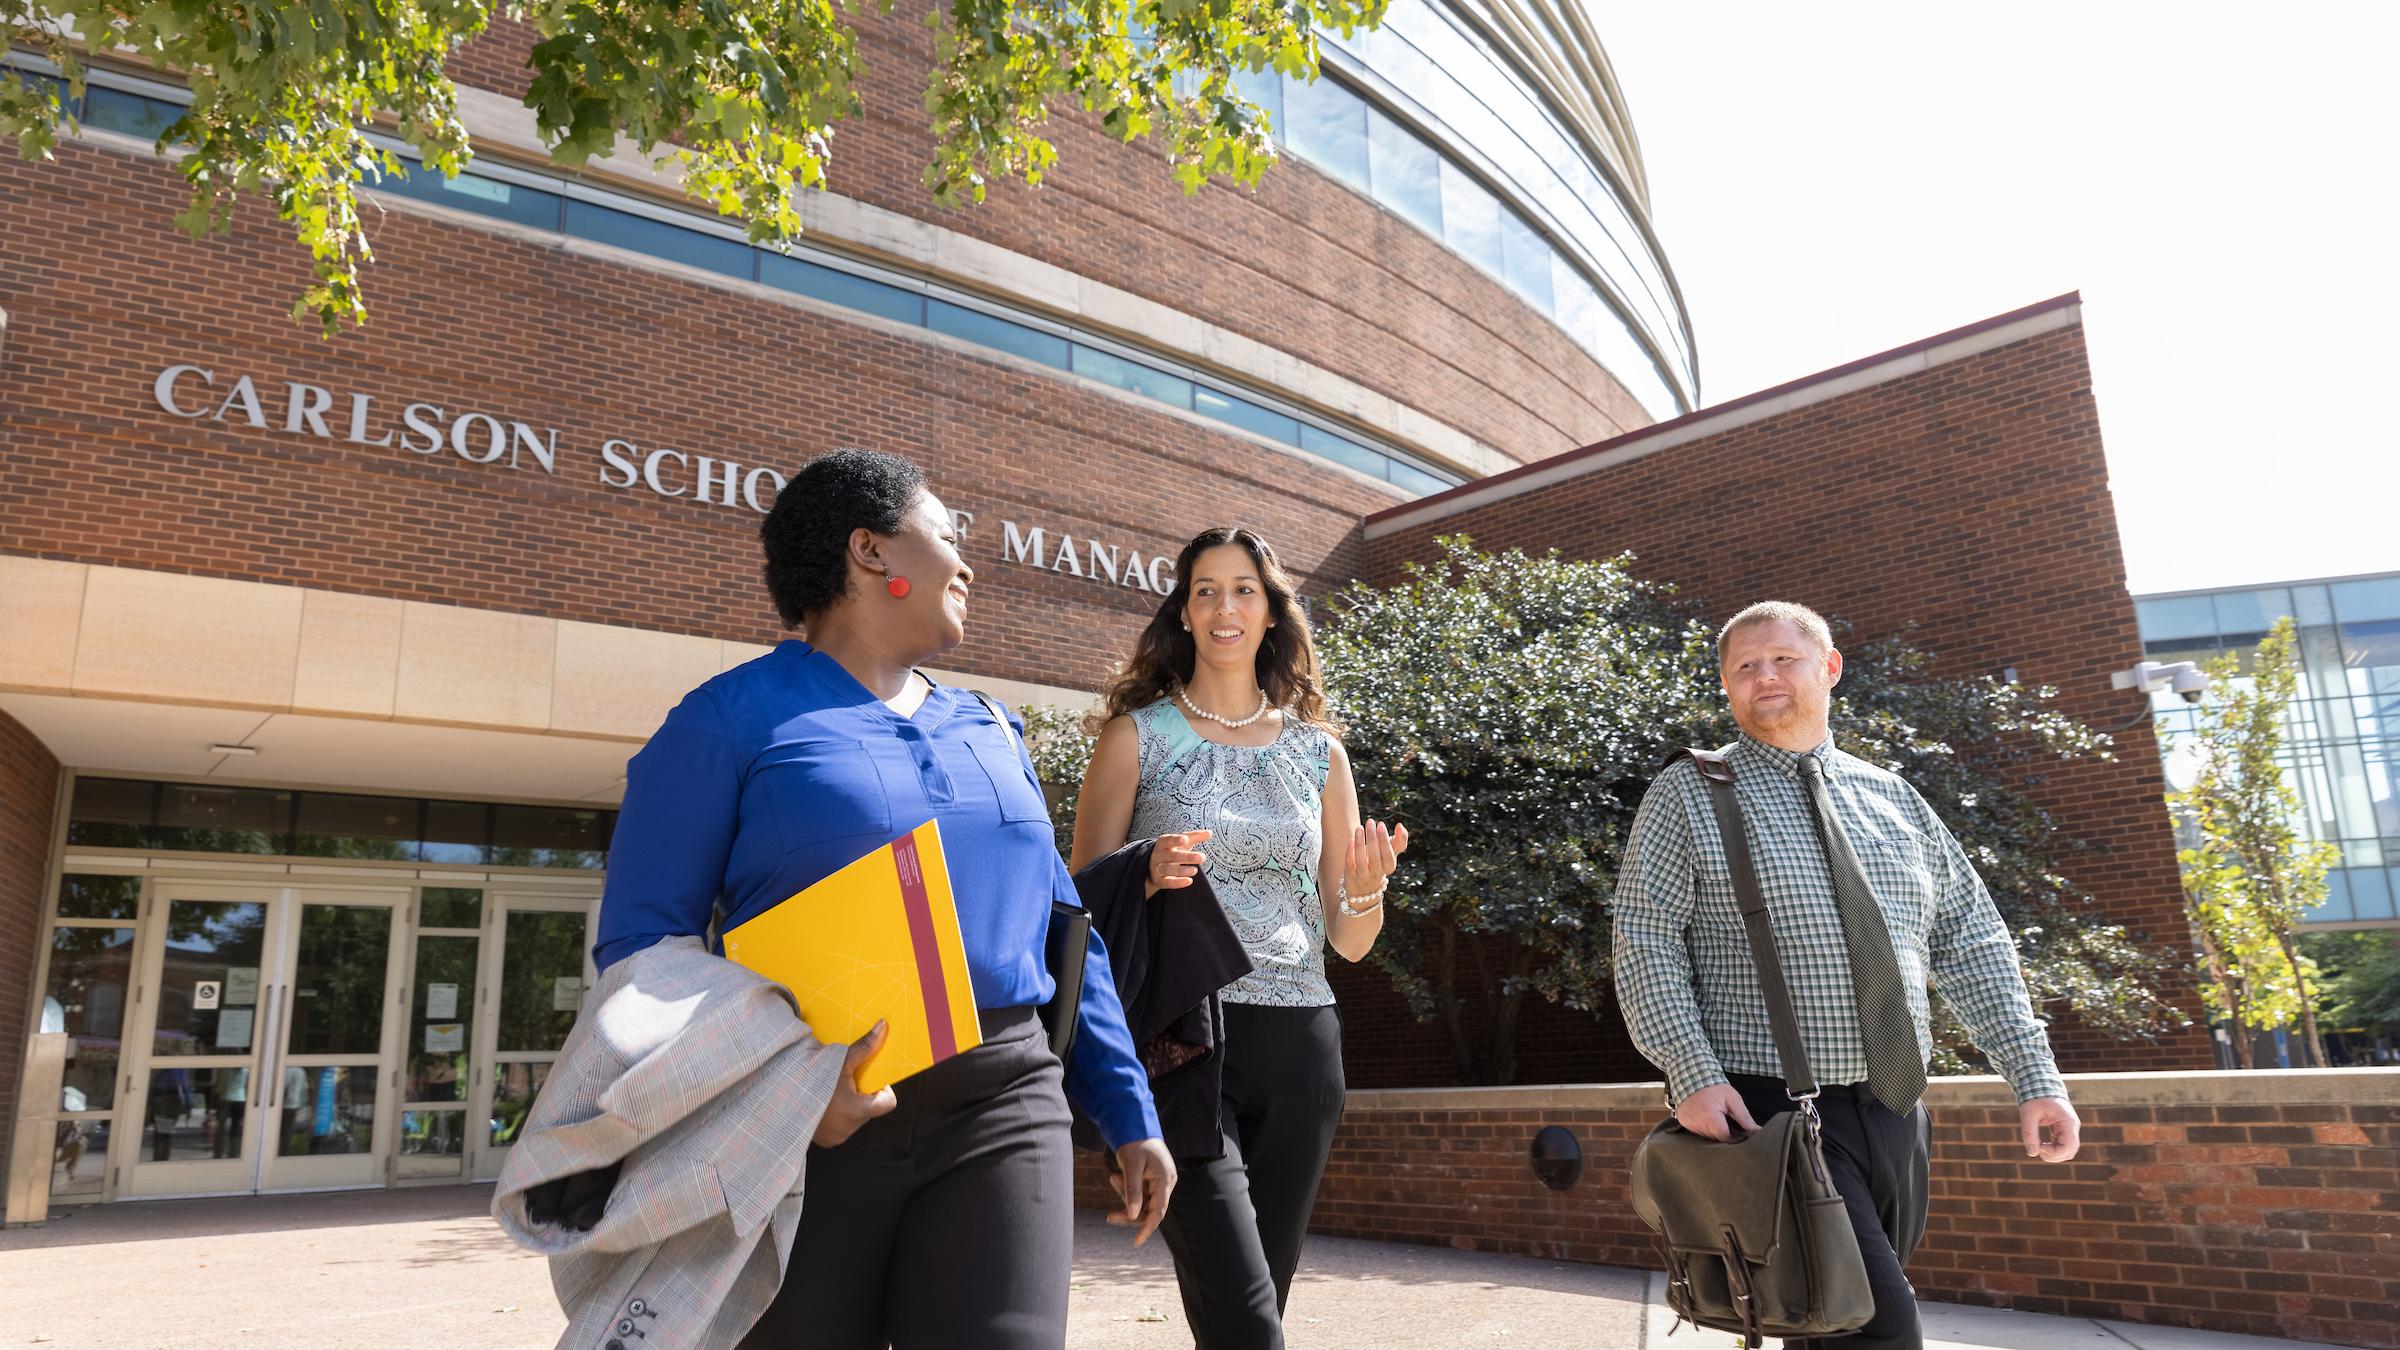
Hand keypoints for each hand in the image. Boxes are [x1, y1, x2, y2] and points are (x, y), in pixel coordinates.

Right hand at [811, 1020, 899, 1146]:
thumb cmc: (809, 1081)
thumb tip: (883, 1027)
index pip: (888, 1103)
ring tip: (832, 1092)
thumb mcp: (839, 1062)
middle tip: (845, 1081)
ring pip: (856, 1117)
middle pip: (871, 1108)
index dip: (883, 1088)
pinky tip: (824, 1103)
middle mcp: (849, 1128)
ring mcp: (837, 1137)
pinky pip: (842, 1126)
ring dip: (849, 1104)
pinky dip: (837, 1115)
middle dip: (862, 1093)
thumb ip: (864, 1047)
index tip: (869, 1078)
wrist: (777, 1099)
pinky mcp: (826, 1140)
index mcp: (857, 1111)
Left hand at [1107, 1138, 1177, 1244]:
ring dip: (1126, 1198)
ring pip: (1142, 1203)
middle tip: (1109, 1216)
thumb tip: (1133, 1216)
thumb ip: (1132, 1192)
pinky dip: (1126, 1191)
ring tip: (1113, 1178)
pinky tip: (1115, 1177)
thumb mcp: (1131, 1167)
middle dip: (1129, 1212)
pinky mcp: (1152, 1181)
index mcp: (1165, 1180)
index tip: (1136, 1242)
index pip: (1159, 1211)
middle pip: (1149, 1210)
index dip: (1147, 1228)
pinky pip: (1139, 1194)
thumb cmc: (1135, 1143)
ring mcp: (1159, 1183)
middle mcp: (1165, 1183)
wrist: (1135, 1125)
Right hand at [1147, 830, 1211, 894]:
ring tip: (1195, 870)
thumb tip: (1209, 833)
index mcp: (1163, 843)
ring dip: (1181, 870)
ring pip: (1168, 869)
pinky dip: (1177, 882)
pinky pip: (1167, 882)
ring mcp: (1157, 868)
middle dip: (1186, 857)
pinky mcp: (1159, 881)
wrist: (1152, 867)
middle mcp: (1158, 855)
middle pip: (1171, 856)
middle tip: (1201, 857)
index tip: (1185, 839)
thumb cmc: (1170, 851)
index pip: (1168, 840)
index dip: (1176, 840)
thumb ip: (1194, 837)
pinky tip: (1188, 881)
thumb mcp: (1180, 842)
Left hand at [1342, 820, 1410, 901]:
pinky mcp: (1351, 876)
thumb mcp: (1391, 853)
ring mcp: (1363, 876)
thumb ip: (1400, 840)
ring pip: (1361, 860)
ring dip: (1360, 843)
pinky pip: (1350, 864)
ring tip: (1359, 828)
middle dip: (1373, 838)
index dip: (1385, 840)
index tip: (1381, 824)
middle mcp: (1377, 873)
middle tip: (1370, 822)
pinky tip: (1351, 839)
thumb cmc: (1380, 862)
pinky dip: (1350, 852)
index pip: (1388, 855)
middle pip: (1375, 857)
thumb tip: (1400, 826)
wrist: (1365, 887)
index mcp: (1389, 866)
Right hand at [1674, 1083, 1758, 1141]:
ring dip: (1713, 1130)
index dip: (1733, 1136)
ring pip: (1707, 1136)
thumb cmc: (1715, 1088)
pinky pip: (1697, 1132)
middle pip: (1716, 1138)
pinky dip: (1703, 1127)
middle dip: (1724, 1133)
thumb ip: (1744, 1117)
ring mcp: (1689, 1124)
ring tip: (1716, 1117)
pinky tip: (1706, 1118)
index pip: (1725, 1137)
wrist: (1692, 1078)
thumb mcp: (1733, 1099)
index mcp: (1710, 1118)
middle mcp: (1697, 1124)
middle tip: (1727, 1121)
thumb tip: (1756, 1131)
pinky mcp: (1684, 1123)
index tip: (1737, 1130)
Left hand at [2020, 1096, 2079, 1161]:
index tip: (2038, 1147)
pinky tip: (2040, 1144)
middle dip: (2053, 1156)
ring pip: (2067, 1151)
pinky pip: (2062, 1146)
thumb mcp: (2028, 1114)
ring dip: (2053, 1154)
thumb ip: (2029, 1134)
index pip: (2068, 1147)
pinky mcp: (2063, 1130)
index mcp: (2068, 1122)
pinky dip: (2052, 1149)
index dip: (2053, 1153)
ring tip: (2038, 1146)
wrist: (2039, 1085)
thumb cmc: (2034, 1098)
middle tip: (2037, 1148)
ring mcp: (2069, 1129)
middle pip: (2069, 1152)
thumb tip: (2032, 1154)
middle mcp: (2072, 1127)